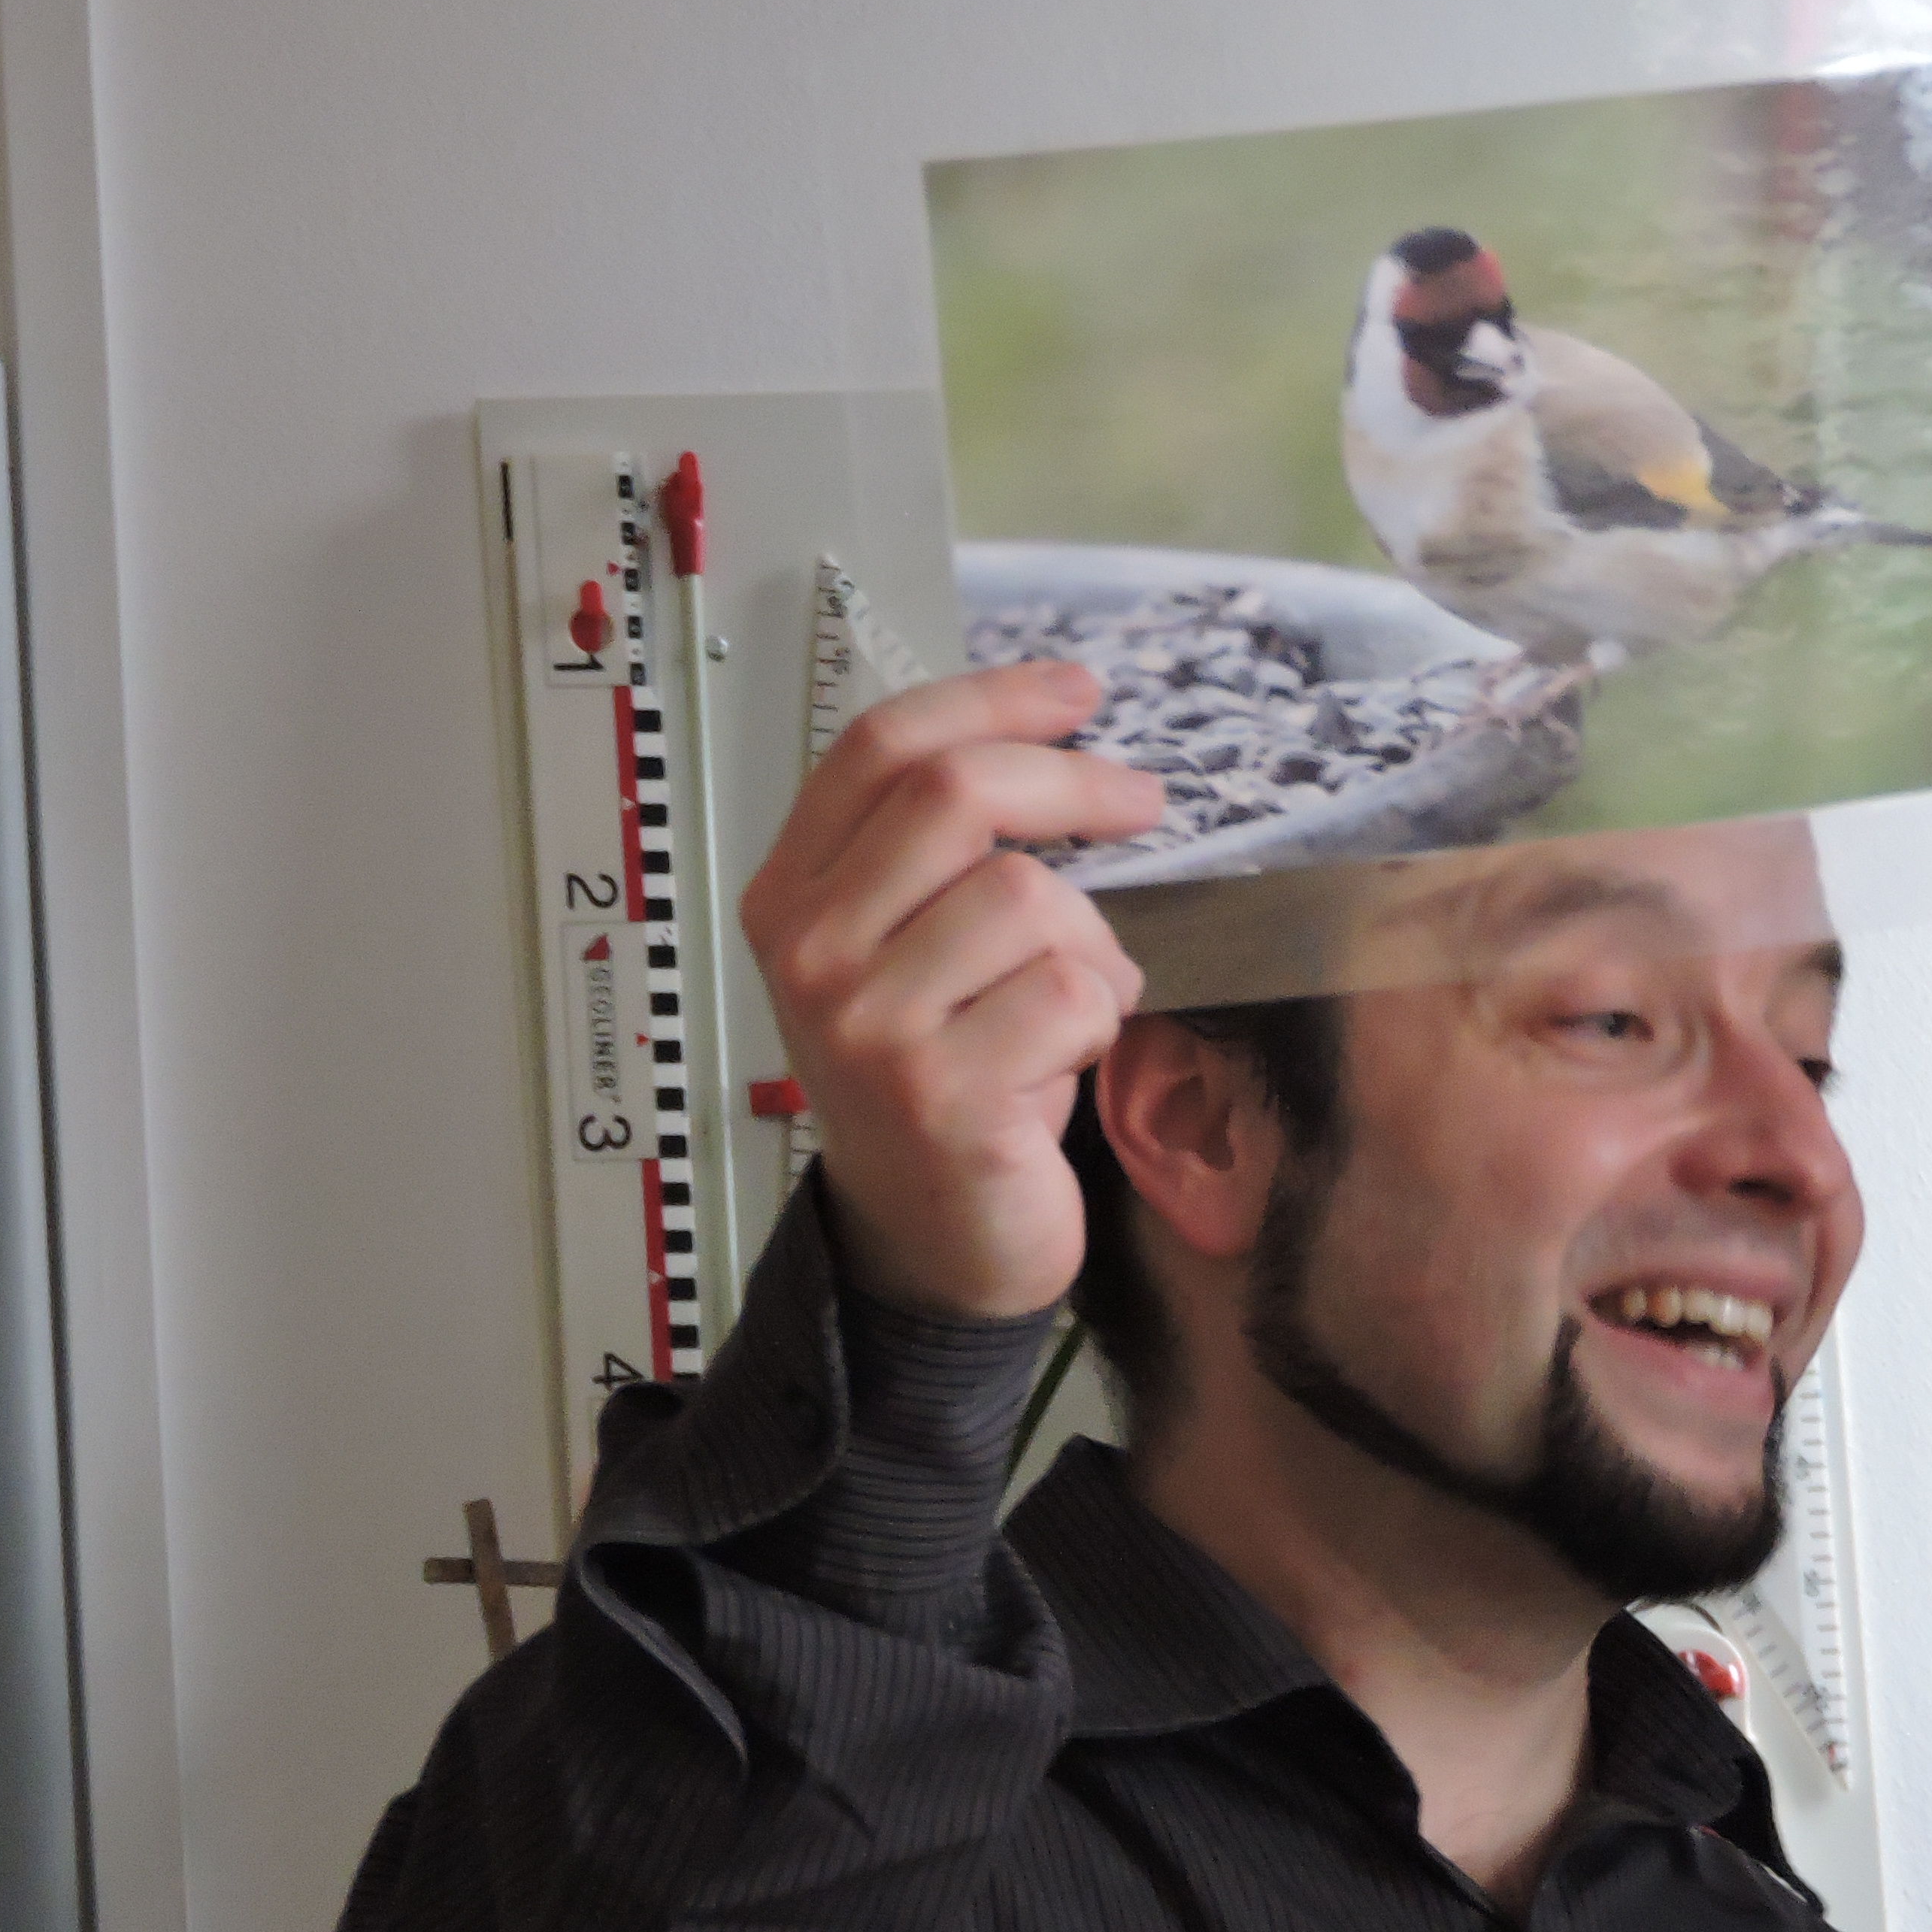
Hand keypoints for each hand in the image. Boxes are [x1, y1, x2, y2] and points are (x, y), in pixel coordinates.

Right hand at [741, 663, 1161, 1318]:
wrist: (931, 1240)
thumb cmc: (944, 1075)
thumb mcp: (909, 948)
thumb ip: (939, 853)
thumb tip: (1061, 734)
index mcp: (789, 894)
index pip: (880, 748)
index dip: (991, 698)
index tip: (1078, 691)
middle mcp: (809, 952)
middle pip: (956, 795)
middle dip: (1074, 786)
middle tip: (1142, 803)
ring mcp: (867, 1025)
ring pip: (1030, 900)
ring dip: (1094, 944)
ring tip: (1077, 1002)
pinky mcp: (940, 1094)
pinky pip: (1072, 994)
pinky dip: (1102, 1017)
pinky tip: (1070, 1057)